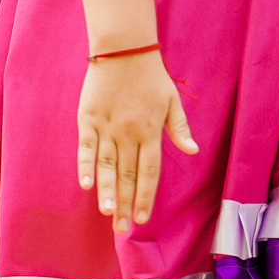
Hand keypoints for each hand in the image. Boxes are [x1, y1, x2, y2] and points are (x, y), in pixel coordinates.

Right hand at [75, 51, 196, 232]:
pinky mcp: (88, 119)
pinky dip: (85, 166)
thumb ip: (180, 129)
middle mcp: (130, 134)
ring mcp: (108, 127)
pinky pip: (86, 148)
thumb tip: (193, 152)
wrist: (124, 49)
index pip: (149, 172)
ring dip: (108, 191)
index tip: (143, 218)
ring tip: (108, 213)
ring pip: (108, 166)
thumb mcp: (172, 101)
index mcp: (151, 132)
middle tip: (122, 229)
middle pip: (128, 175)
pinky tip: (85, 185)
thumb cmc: (151, 75)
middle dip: (126, 203)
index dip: (146, 196)